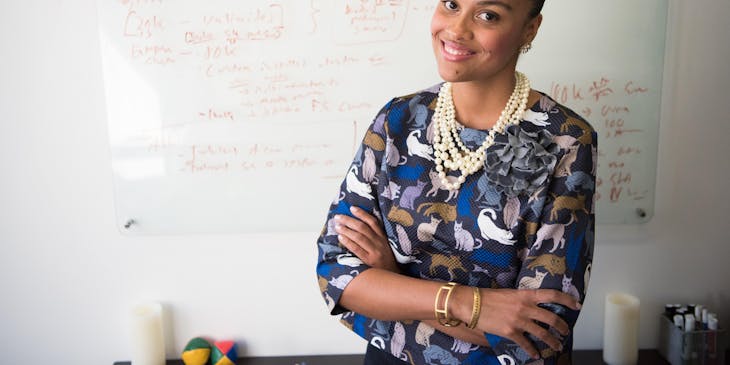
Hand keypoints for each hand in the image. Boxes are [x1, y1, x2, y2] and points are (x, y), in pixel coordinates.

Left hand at [334, 206, 398, 272]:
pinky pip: (357, 249)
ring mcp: (375, 251)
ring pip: (359, 237)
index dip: (362, 214)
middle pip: (363, 228)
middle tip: (338, 217)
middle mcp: (379, 242)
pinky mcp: (369, 261)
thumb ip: (375, 236)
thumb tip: (357, 225)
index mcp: (383, 237)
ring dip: (346, 230)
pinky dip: (348, 242)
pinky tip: (340, 238)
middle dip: (349, 220)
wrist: (393, 276)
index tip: (352, 208)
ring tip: (337, 226)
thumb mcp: (384, 245)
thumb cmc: (385, 259)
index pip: (372, 221)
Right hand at [457, 287, 580, 358]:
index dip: (567, 300)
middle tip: (566, 331)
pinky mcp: (511, 332)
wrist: (472, 304)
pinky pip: (527, 344)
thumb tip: (533, 306)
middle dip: (563, 326)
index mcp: (526, 295)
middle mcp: (526, 307)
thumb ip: (523, 299)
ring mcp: (519, 321)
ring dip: (553, 341)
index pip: (552, 295)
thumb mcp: (509, 293)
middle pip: (552, 318)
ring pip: (543, 333)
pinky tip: (536, 355)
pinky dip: (533, 351)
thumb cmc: (488, 297)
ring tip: (557, 346)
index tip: (577, 305)